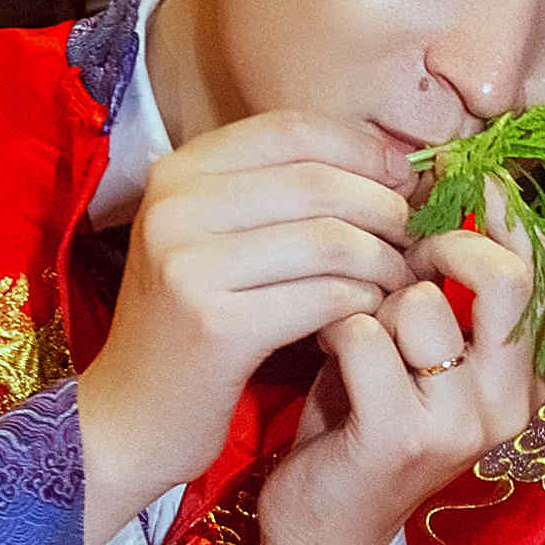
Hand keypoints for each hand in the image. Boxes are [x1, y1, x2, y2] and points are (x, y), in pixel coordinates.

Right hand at [81, 111, 419, 520]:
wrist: (132, 416)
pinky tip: (369, 314)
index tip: (404, 180)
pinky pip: (326, 296)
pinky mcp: (217, 326)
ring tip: (398, 280)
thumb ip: (282, 192)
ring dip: (383, 260)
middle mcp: (175, 207)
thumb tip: (393, 164)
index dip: (363, 149)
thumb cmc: (193, 322)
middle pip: (318, 181)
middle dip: (384, 207)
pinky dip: (364, 302)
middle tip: (413, 238)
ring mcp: (190, 266)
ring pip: (330, 239)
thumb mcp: (216, 237)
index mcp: (177, 172)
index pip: (292, 129)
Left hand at [256, 199, 537, 544]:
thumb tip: (438, 185)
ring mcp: (464, 424)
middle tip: (398, 255)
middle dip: (442, 243)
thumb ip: (441, 287)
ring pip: (422, 304)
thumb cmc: (364, 420)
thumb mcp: (416, 348)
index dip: (501, 210)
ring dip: (371, 300)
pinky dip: (335, 329)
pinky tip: (322, 348)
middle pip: (508, 277)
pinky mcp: (404, 438)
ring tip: (351, 327)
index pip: (543, 267)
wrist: (325, 528)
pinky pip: (366, 337)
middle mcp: (513, 400)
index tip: (460, 174)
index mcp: (529, 375)